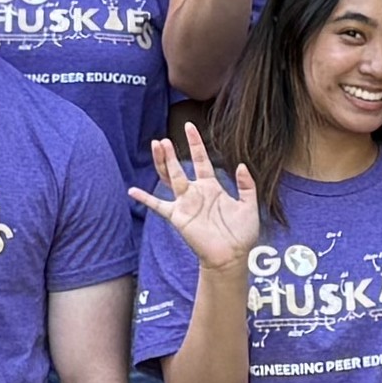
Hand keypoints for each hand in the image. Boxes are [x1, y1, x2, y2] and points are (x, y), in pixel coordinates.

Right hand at [131, 122, 263, 269]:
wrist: (232, 256)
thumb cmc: (241, 233)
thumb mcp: (249, 205)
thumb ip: (247, 185)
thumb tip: (241, 164)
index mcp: (212, 187)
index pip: (201, 160)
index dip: (195, 143)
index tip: (190, 126)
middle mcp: (196, 192)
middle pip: (179, 167)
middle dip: (171, 153)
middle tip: (164, 139)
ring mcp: (185, 204)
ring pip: (169, 179)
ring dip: (162, 163)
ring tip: (156, 148)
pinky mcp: (178, 217)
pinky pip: (158, 205)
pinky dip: (145, 199)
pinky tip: (132, 191)